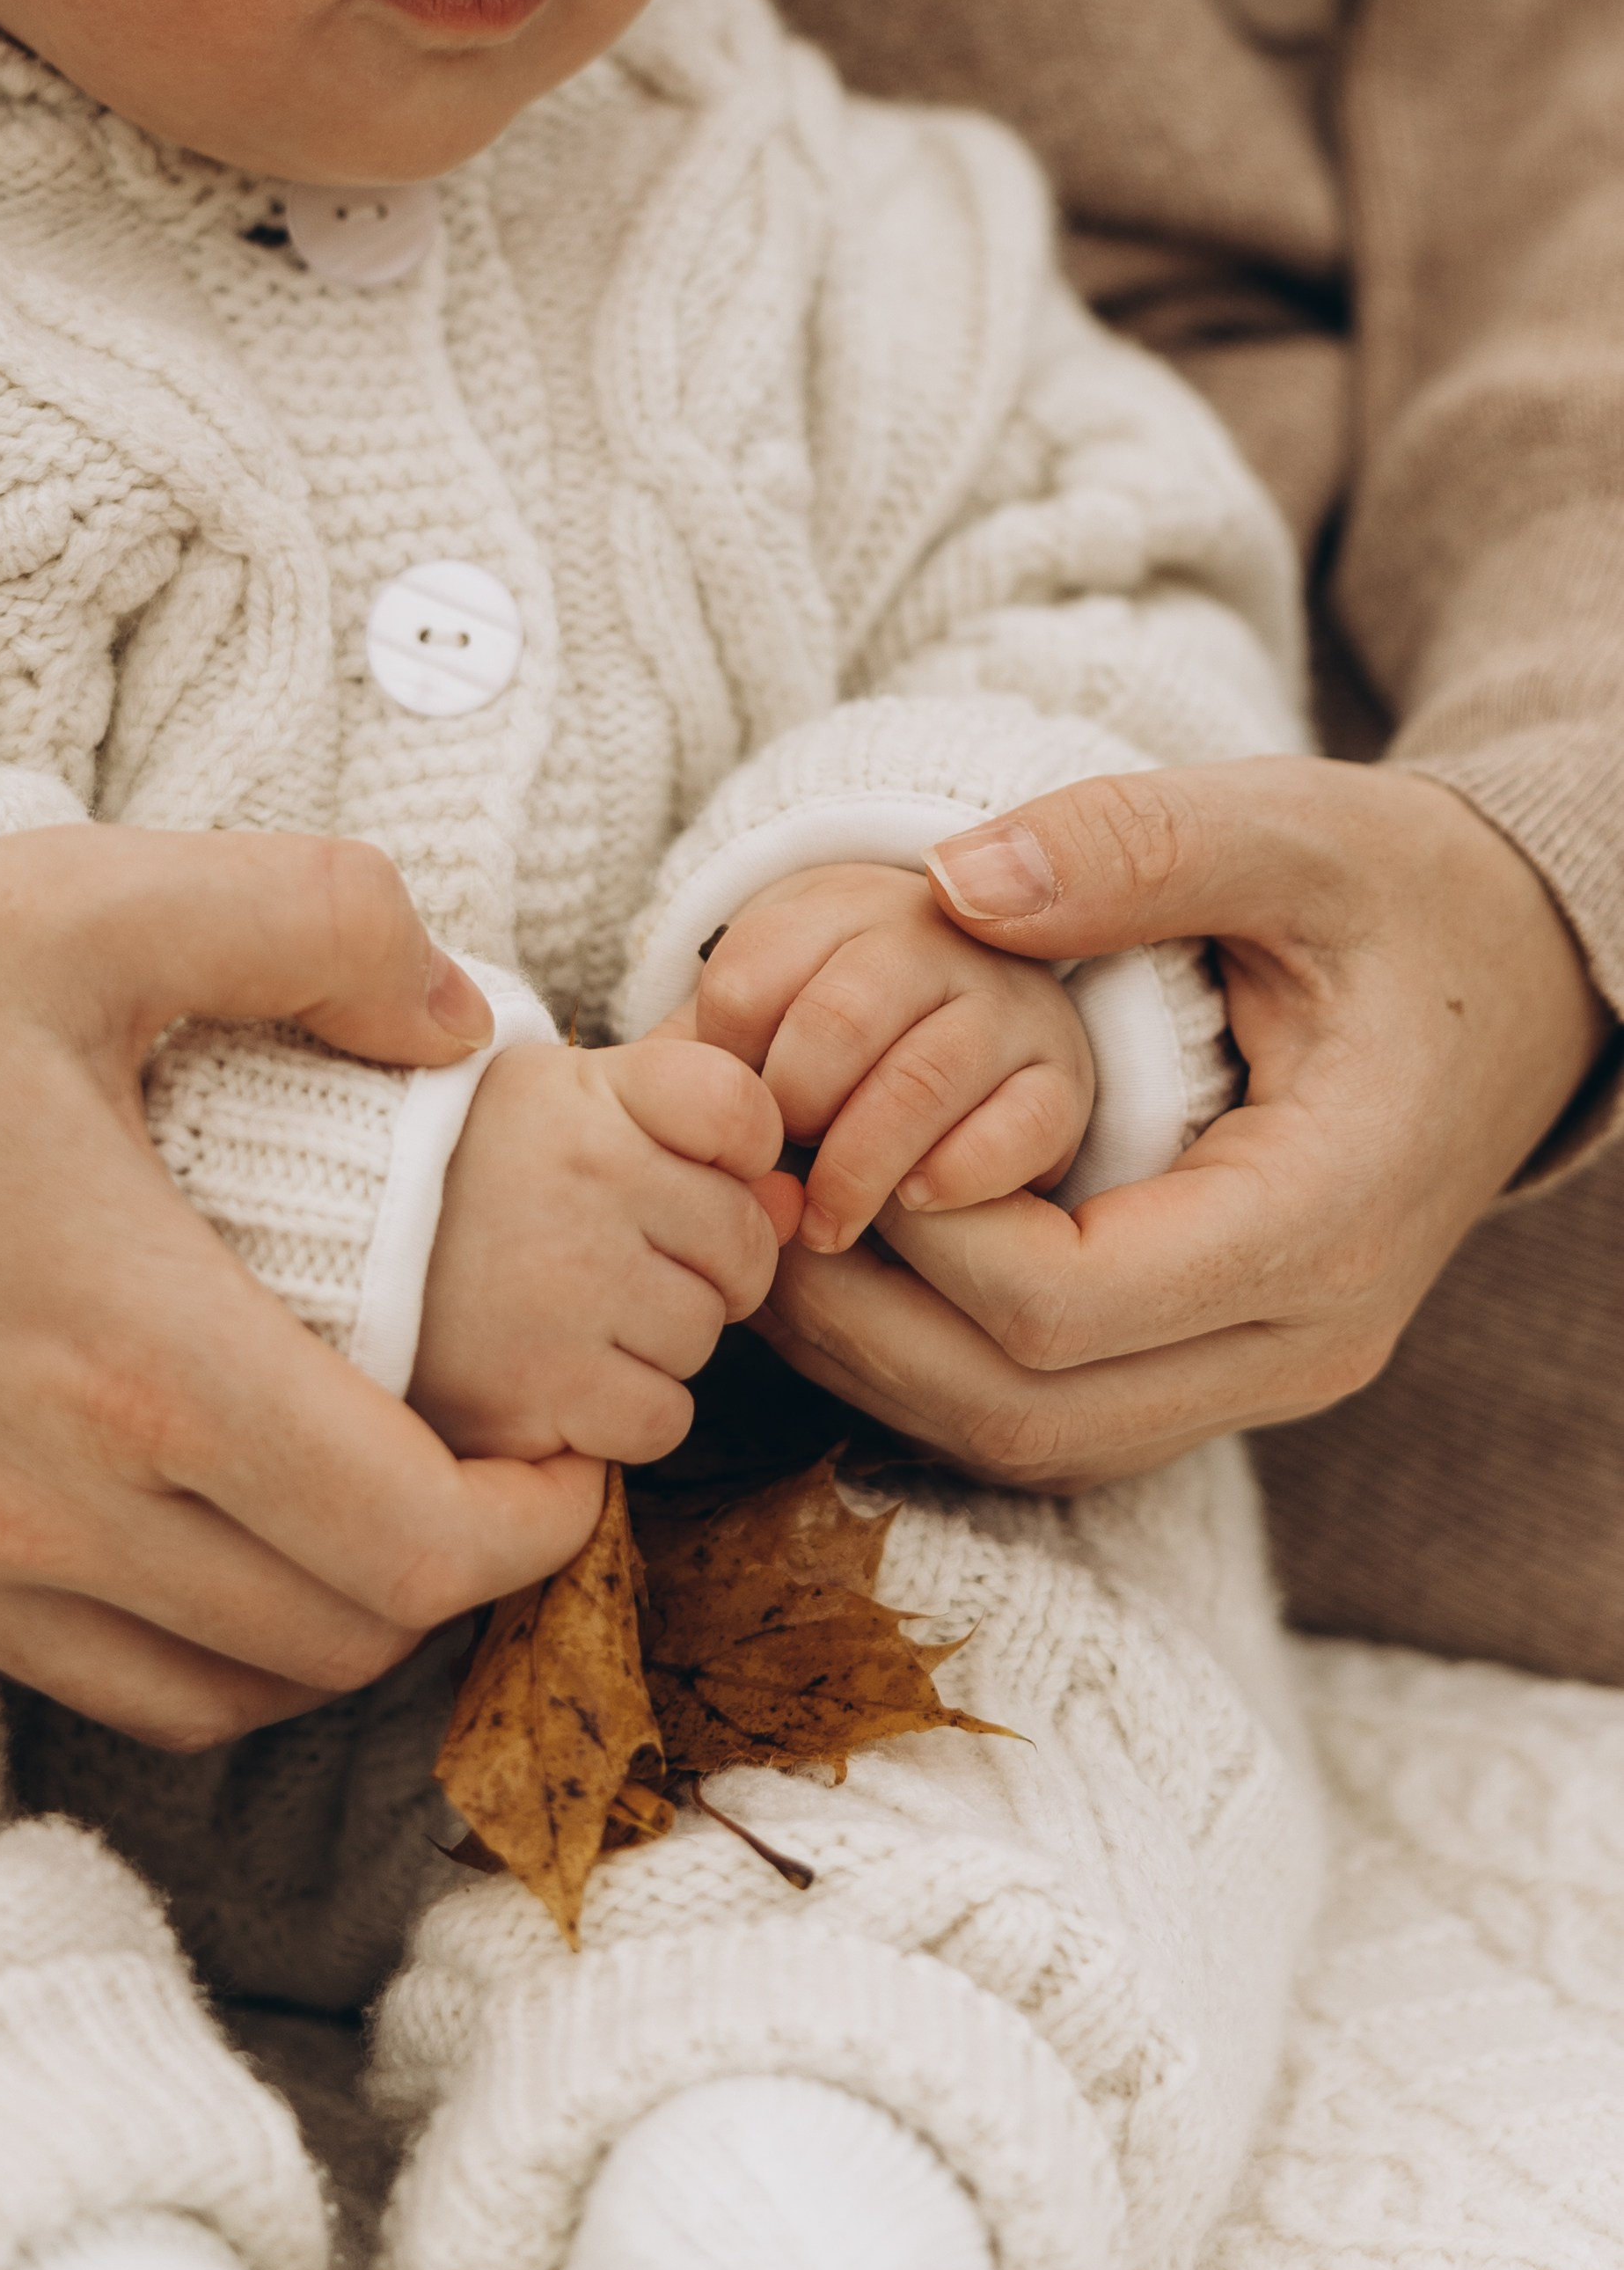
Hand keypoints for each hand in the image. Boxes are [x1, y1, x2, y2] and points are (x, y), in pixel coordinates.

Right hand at [0, 826, 603, 1751]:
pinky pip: (94, 1686)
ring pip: (225, 1693)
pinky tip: (224, 1550)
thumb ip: (317, 922)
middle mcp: (49, 1502)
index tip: (561, 1462)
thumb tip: (456, 1020)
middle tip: (492, 1482)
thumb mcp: (91, 901)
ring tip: (374, 1520)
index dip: (529, 1528)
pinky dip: (203, 1654)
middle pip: (340, 1638)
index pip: (409, 1543)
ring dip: (337, 1627)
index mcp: (137, 1350)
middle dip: (457, 1572)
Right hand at [410, 1037, 797, 1463]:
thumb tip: (799, 1205)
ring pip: (705, 1335)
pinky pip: (661, 1417)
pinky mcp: (538, 1391)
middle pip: (744, 1240)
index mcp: (580, 1096)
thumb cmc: (458, 1185)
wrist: (311, 1268)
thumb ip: (690, 1134)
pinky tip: (562, 1378)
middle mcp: (577, 1182)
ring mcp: (559, 1290)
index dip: (738, 1150)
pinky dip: (624, 1414)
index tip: (685, 1168)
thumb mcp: (558, 1112)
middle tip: (614, 1261)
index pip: (738, 1108)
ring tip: (570, 1316)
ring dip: (660, 1343)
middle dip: (705, 1265)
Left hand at [692, 864, 1093, 1250]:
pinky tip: (913, 1206)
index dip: (723, 1065)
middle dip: (792, 1112)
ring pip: (920, 1079)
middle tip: (776, 1173)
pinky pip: (1015, 1129)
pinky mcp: (1062, 1082)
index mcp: (836, 909)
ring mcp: (1007, 1006)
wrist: (979, 1033)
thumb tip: (669, 1118)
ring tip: (828, 1224)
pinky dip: (954, 1177)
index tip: (726, 1116)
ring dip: (858, 1166)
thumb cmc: (836, 1045)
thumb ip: (706, 1053)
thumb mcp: (764, 1017)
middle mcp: (934, 938)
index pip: (749, 977)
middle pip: (836, 1022)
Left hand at [754, 761, 1613, 1488]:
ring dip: (879, 1359)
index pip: (1062, 1306)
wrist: (1525, 979)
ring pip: (1025, 1440)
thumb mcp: (1296, 828)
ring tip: (772, 1236)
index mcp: (1324, 1224)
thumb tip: (949, 883)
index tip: (821, 1128)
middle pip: (1023, 1412)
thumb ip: (1131, 847)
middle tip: (743, 1208)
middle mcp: (1299, 1342)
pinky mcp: (1220, 1373)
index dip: (913, 1231)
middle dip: (857, 1323)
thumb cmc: (1409, 896)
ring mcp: (1262, 1377)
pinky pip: (1050, 1417)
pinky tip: (860, 1261)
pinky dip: (935, 1359)